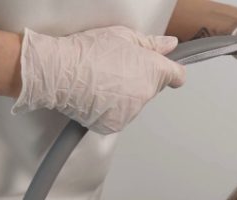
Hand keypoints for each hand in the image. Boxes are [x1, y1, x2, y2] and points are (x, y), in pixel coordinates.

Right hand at [12, 26, 185, 133]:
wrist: (59, 72)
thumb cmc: (87, 51)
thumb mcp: (123, 36)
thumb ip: (151, 44)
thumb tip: (169, 46)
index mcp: (152, 70)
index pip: (176, 76)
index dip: (171, 72)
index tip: (166, 72)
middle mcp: (145, 94)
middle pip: (151, 89)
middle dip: (139, 80)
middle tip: (116, 69)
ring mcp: (130, 112)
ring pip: (134, 104)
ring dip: (124, 96)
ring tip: (101, 82)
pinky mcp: (114, 125)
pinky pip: (118, 117)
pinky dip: (110, 110)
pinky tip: (96, 95)